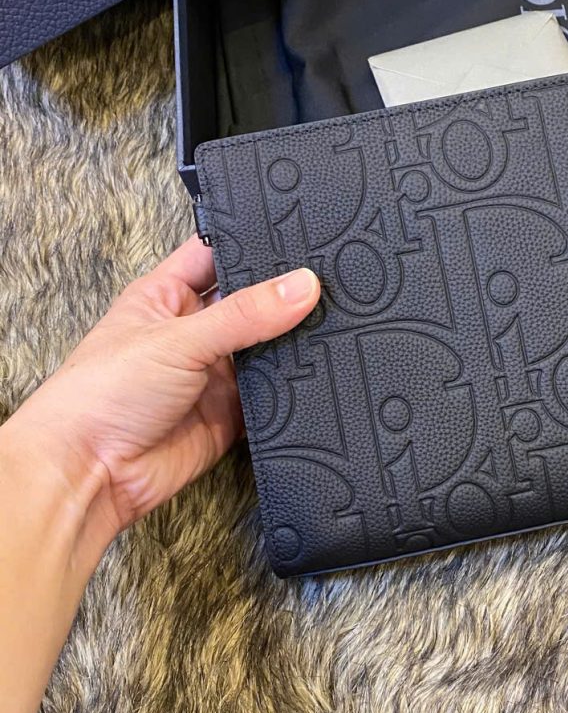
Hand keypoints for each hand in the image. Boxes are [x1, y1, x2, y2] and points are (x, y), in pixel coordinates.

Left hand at [4, 236, 320, 570]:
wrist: (93, 473)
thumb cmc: (101, 394)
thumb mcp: (179, 338)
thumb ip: (245, 313)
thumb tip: (302, 285)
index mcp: (167, 296)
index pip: (217, 254)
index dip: (252, 244)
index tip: (299, 239)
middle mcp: (193, 332)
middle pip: (250, 303)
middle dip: (282, 297)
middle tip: (325, 284)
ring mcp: (213, 373)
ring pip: (266, 348)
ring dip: (290, 343)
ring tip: (328, 325)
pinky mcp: (231, 413)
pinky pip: (271, 395)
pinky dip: (290, 389)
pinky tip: (311, 375)